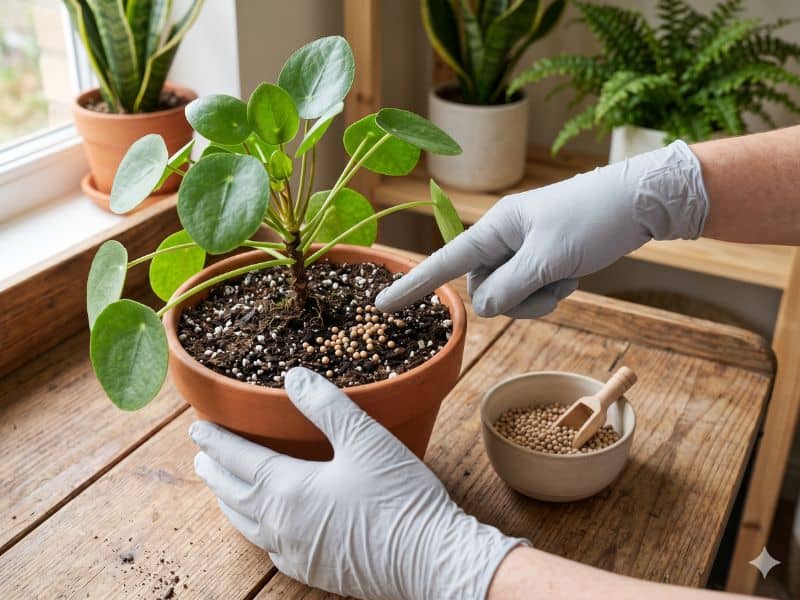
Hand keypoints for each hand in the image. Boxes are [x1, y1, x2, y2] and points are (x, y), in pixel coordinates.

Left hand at [190, 367, 523, 598]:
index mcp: (288, 491)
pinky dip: (257, 531)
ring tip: (223, 490)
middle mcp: (283, 526)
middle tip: (201, 457)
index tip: (198, 428)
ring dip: (230, 503)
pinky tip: (266, 529)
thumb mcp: (365, 439)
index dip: (217, 441)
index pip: (240, 460)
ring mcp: (297, 553)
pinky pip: (271, 548)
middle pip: (235, 495)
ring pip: (248, 525)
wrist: (429, 559)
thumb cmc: (399, 497)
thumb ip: (326, 405)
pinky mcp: (316, 571)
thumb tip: (294, 377)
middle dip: (215, 473)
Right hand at [376, 141, 708, 317]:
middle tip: (550, 284)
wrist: (640, 202)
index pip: (445, 261)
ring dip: (537, 298)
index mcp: (495, 228)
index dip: (414, 284)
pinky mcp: (541, 258)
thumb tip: (484, 308)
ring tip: (567, 278)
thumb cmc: (593, 219)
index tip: (383, 303)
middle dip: (515, 298)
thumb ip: (509, 288)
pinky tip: (573, 277)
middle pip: (483, 289)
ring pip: (508, 295)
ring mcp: (522, 249)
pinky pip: (530, 290)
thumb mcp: (548, 259)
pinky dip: (550, 292)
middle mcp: (502, 238)